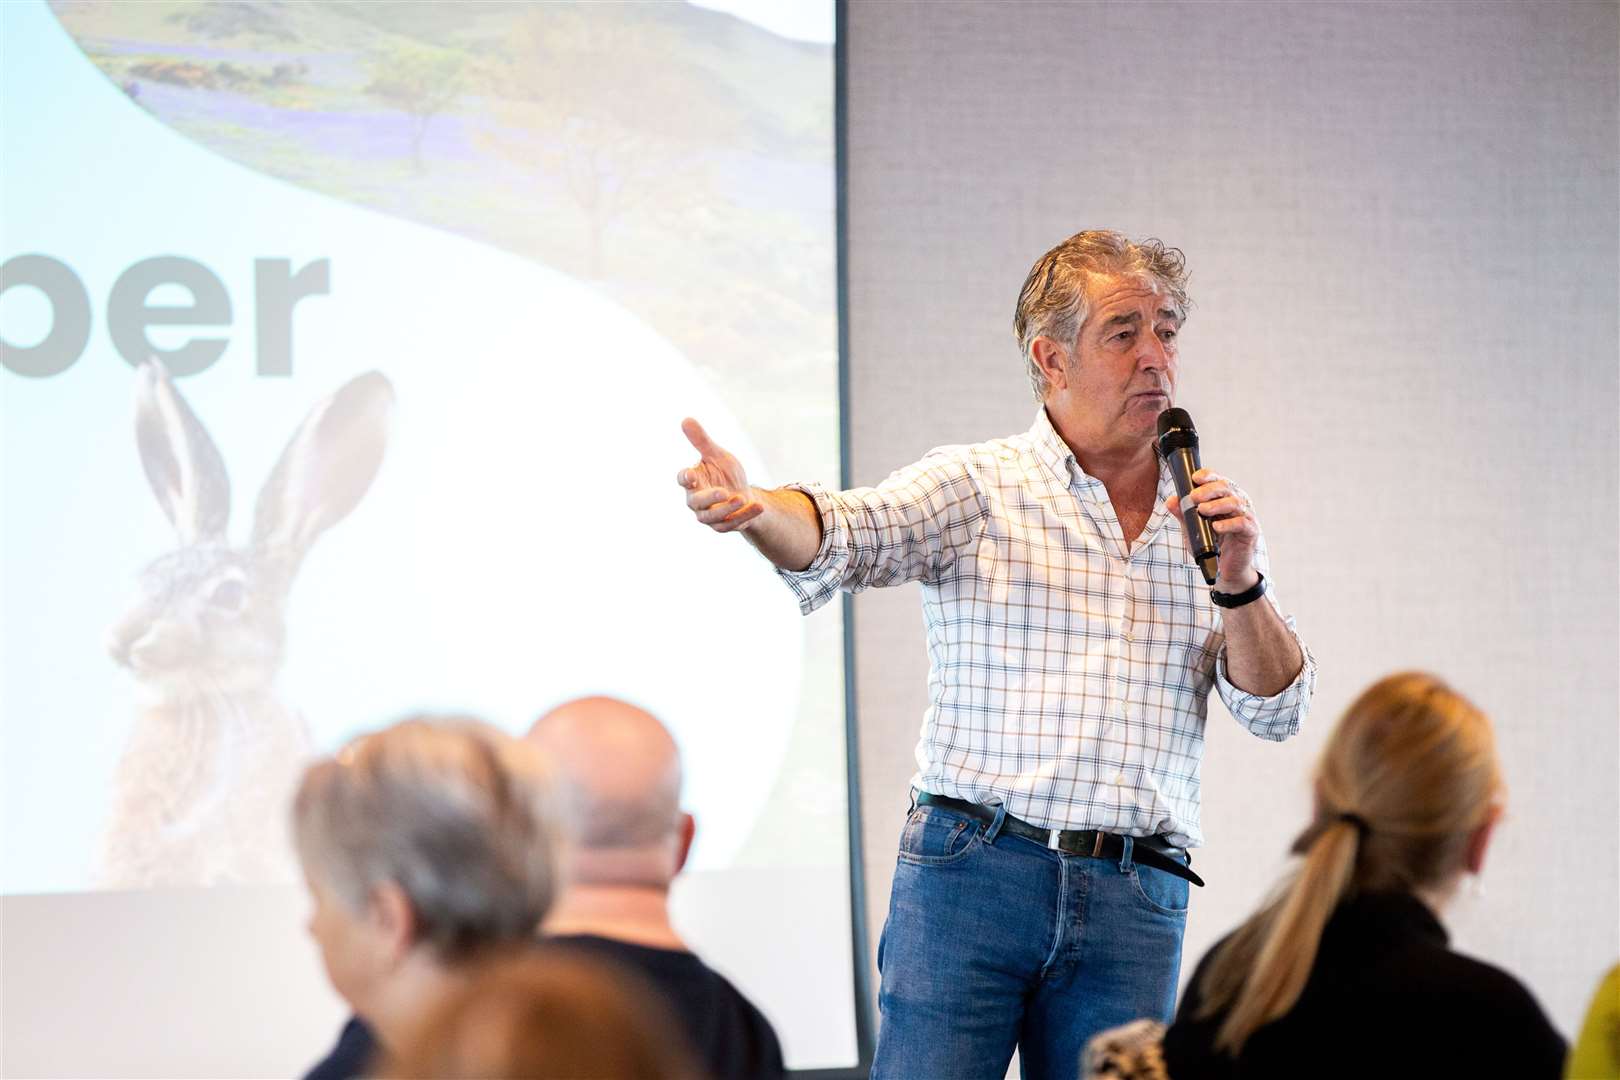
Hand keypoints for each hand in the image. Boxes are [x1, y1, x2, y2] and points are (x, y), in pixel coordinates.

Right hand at [676, 418, 765, 533]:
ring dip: (728, 509)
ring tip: (742, 498)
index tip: (690, 475)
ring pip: (713, 516)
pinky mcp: (724, 526)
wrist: (744, 495)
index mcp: (693, 482)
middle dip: (709, 498)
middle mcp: (697, 501)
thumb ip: (702, 441)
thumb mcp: (717, 455)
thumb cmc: (725, 474)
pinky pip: (732, 524)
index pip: (683, 480)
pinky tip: (758, 506)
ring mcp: (710, 516)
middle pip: (697, 502)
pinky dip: (745, 516)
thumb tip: (686, 419)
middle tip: (723, 492)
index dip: (685, 478)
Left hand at [1166, 468, 1259, 590]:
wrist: (1224, 569)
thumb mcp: (1193, 529)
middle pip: (1226, 488)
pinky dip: (1228, 524)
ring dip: (1217, 505)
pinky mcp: (1251, 532)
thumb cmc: (1211, 545)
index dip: (1208, 475)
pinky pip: (1242, 523)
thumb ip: (1183, 515)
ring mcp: (1246, 516)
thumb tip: (1171, 500)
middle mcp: (1236, 503)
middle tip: (1194, 497)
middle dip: (1209, 490)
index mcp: (1223, 498)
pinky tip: (1216, 527)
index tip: (1195, 478)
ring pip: (1235, 503)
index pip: (1218, 480)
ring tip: (1202, 510)